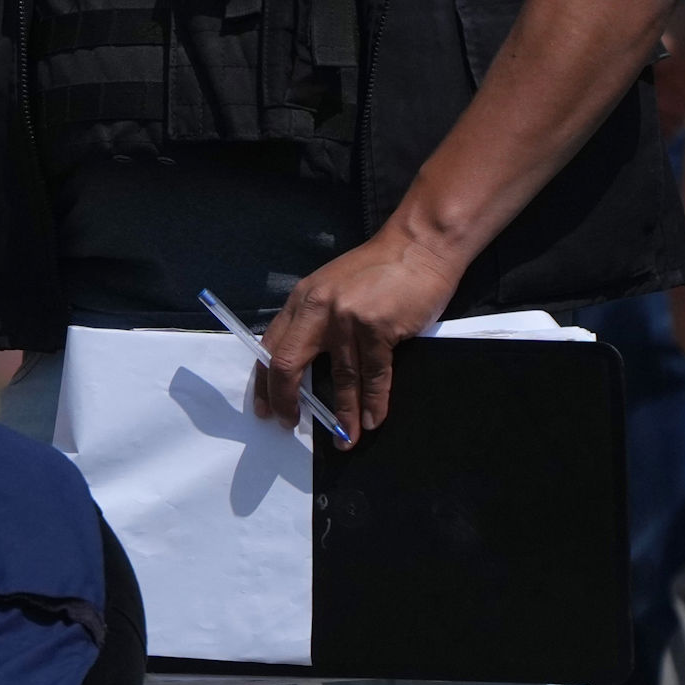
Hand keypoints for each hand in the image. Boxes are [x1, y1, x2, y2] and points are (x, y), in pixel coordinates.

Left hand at [257, 226, 467, 437]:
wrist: (419, 246)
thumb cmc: (379, 269)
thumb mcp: (332, 287)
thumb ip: (315, 319)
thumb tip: (305, 363)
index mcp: (301, 300)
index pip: (270, 346)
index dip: (265, 381)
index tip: (265, 407)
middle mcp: (317, 309)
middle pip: (288, 363)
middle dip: (286, 400)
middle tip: (288, 425)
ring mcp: (347, 319)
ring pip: (340, 377)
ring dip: (342, 413)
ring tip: (343, 438)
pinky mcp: (378, 328)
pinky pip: (374, 375)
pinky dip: (373, 402)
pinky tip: (371, 421)